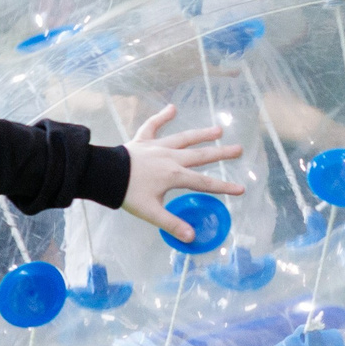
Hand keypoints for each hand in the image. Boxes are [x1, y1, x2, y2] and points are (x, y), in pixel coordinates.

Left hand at [118, 104, 245, 239]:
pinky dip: (161, 116)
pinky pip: (153, 126)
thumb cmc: (126, 193)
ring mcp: (157, 146)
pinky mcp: (142, 140)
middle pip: (201, 155)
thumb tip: (192, 237)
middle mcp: (170, 158)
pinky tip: (172, 108)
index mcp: (174, 175)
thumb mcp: (151, 212)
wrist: (103, 174)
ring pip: (184, 138)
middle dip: (221, 154)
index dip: (224, 187)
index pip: (204, 183)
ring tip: (219, 130)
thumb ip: (172, 224)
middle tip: (239, 149)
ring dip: (201, 133)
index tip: (241, 189)